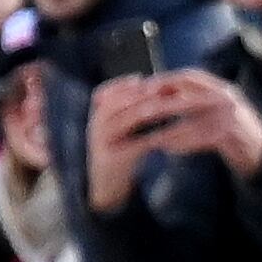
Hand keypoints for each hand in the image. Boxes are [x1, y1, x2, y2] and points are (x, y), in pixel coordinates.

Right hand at [84, 74, 181, 211]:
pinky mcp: (114, 159)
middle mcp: (95, 128)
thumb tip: (140, 82)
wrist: (105, 183)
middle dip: (139, 94)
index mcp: (95, 118)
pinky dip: (152, 138)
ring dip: (146, 111)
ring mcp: (102, 144)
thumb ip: (123, 108)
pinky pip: (136, 145)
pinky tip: (166, 135)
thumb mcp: (115, 126)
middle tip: (160, 88)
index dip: (121, 84)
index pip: (103, 94)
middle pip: (116, 104)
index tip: (141, 77)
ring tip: (162, 105)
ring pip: (126, 120)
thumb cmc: (116, 149)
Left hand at [133, 68, 261, 177]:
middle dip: (161, 104)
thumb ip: (188, 100)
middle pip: (189, 96)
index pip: (189, 76)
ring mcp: (232, 115)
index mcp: (220, 87)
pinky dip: (183, 144)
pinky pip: (201, 138)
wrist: (259, 149)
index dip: (164, 80)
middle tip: (139, 113)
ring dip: (169, 131)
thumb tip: (154, 94)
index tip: (141, 89)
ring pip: (192, 121)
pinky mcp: (233, 134)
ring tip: (150, 138)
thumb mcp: (211, 108)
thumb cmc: (228, 129)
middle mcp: (227, 97)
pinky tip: (167, 149)